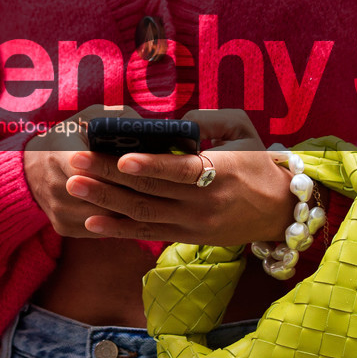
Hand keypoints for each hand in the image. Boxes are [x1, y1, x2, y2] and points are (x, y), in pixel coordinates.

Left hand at [23, 108, 295, 245]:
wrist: (282, 210)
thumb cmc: (259, 162)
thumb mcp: (243, 131)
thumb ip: (209, 120)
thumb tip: (176, 121)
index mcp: (218, 172)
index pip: (179, 171)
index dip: (151, 166)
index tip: (123, 159)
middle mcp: (203, 203)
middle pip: (149, 191)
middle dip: (109, 176)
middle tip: (76, 163)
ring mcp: (192, 224)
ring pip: (142, 214)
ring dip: (105, 201)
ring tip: (74, 187)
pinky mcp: (186, 237)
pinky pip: (147, 233)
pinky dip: (117, 229)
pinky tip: (91, 222)